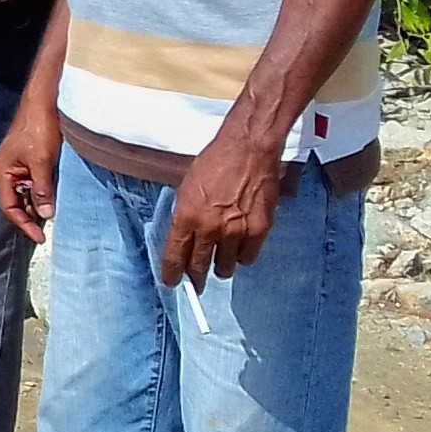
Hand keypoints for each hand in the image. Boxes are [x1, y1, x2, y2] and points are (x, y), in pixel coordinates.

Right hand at [0, 102, 59, 242]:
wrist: (44, 101)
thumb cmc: (38, 127)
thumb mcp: (41, 161)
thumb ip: (42, 189)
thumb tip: (46, 215)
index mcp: (3, 172)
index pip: (10, 207)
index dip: (24, 224)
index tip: (40, 237)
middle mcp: (7, 171)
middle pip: (16, 202)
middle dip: (30, 217)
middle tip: (47, 231)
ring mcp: (18, 165)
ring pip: (26, 193)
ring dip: (38, 204)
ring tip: (52, 215)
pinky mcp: (29, 160)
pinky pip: (33, 182)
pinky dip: (42, 192)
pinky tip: (53, 197)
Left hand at [162, 125, 281, 286]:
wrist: (248, 149)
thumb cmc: (216, 162)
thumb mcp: (187, 188)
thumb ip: (185, 216)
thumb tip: (184, 238)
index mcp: (186, 216)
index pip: (175, 256)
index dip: (171, 274)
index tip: (171, 282)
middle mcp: (209, 229)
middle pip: (198, 267)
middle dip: (195, 276)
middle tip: (196, 280)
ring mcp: (235, 232)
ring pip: (225, 267)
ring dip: (220, 266)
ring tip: (220, 259)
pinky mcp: (258, 231)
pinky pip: (248, 257)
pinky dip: (243, 255)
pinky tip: (240, 246)